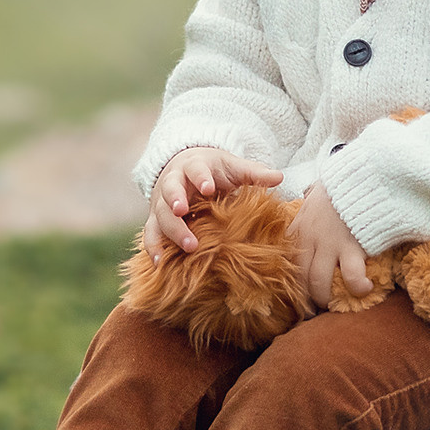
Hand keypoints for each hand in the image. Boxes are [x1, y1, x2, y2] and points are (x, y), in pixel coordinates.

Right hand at [142, 147, 283, 259]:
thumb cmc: (214, 170)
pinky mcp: (156, 219)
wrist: (184, 168)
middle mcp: (173, 183)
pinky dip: (153, 247)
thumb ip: (254, 173)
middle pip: (170, 191)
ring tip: (187, 246)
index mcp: (193, 166)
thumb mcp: (233, 167)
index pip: (195, 169)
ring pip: (159, 215)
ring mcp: (161, 202)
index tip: (209, 188)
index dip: (200, 178)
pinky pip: (150, 233)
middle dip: (176, 203)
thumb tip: (279, 177)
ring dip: (170, 231)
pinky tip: (159, 263)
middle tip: (183, 214)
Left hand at [289, 185, 371, 312]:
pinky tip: (364, 289)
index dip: (290, 283)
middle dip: (305, 300)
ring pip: (318, 283)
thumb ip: (309, 204)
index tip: (295, 295)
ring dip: (325, 300)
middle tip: (314, 311)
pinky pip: (350, 276)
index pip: (285, 262)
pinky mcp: (352, 245)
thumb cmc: (344, 186)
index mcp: (298, 227)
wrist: (365, 175)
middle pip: (299, 279)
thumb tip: (307, 199)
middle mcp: (309, 238)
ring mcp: (329, 243)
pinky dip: (357, 287)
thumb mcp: (317, 194)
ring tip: (335, 306)